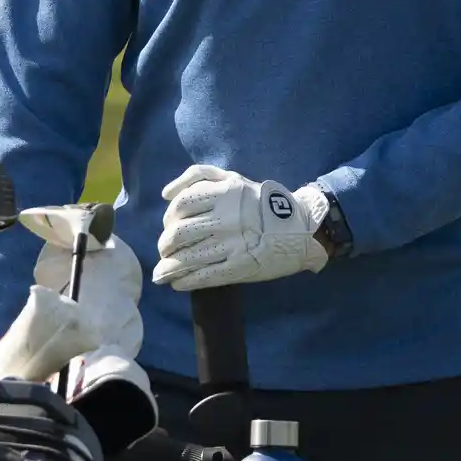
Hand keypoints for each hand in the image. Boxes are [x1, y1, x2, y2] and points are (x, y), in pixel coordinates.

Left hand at [153, 165, 330, 290]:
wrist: (300, 227)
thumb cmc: (259, 201)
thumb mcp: (232, 177)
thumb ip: (198, 176)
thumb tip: (165, 194)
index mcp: (225, 192)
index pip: (180, 206)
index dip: (167, 219)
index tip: (167, 227)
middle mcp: (228, 217)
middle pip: (178, 234)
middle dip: (165, 246)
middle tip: (164, 252)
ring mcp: (234, 243)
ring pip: (188, 257)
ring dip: (169, 268)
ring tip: (161, 273)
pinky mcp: (240, 266)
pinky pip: (205, 275)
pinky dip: (185, 281)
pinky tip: (177, 283)